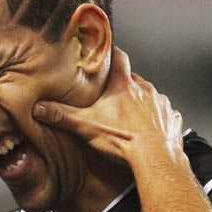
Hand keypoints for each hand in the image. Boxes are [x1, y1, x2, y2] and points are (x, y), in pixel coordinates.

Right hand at [32, 47, 182, 165]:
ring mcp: (160, 104)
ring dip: (141, 103)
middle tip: (112, 96)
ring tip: (130, 117)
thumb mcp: (86, 126)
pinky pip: (164, 114)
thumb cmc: (123, 140)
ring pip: (149, 96)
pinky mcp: (171, 119)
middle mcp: (145, 89)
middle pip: (133, 79)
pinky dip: (156, 119)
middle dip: (124, 85)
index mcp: (123, 86)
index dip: (112, 53)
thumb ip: (62, 116)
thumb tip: (39, 108)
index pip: (119, 57)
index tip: (107, 53)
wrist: (155, 159)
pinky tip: (149, 130)